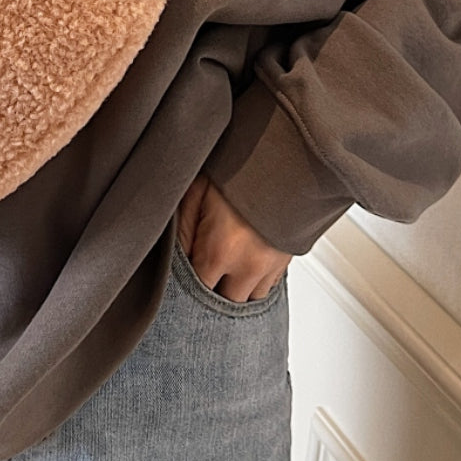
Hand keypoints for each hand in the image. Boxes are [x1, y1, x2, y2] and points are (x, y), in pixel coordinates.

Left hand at [176, 172, 291, 302]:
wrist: (285, 157)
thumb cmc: (239, 169)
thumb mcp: (196, 191)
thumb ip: (182, 229)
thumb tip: (174, 255)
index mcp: (219, 252)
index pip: (196, 291)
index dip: (186, 286)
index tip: (181, 277)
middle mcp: (247, 266)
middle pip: (224, 303)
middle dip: (212, 291)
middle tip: (202, 273)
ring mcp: (271, 266)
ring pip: (250, 300)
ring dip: (235, 290)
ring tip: (224, 272)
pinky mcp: (286, 259)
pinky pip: (269, 286)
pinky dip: (255, 281)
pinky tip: (245, 266)